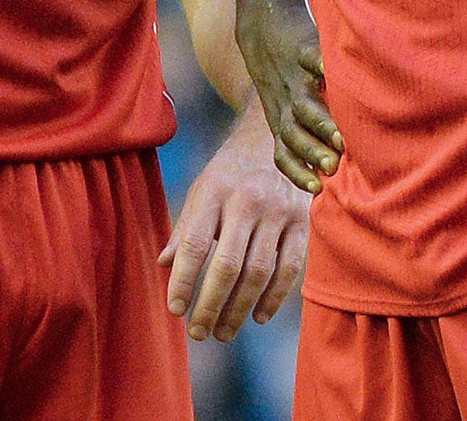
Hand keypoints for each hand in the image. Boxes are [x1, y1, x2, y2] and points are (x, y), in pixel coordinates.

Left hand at [160, 105, 311, 340]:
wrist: (277, 135)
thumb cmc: (231, 170)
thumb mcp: (202, 188)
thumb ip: (186, 227)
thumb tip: (164, 264)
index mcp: (215, 191)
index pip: (194, 243)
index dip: (183, 280)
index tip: (175, 309)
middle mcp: (247, 200)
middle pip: (226, 265)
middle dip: (210, 305)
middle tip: (198, 332)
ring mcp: (278, 211)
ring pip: (258, 271)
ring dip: (239, 309)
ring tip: (223, 332)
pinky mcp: (302, 221)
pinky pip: (289, 268)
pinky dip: (273, 297)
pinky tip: (256, 316)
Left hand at [236, 0, 342, 192]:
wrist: (263, 23)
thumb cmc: (285, 73)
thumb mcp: (287, 106)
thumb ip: (310, 134)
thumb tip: (338, 169)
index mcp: (282, 121)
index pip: (284, 153)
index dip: (298, 171)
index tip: (317, 188)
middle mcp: (286, 104)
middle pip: (294, 134)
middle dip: (313, 152)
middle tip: (332, 167)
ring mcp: (294, 78)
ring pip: (304, 105)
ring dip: (321, 123)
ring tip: (341, 137)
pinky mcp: (301, 49)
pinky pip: (310, 58)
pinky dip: (320, 65)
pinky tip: (332, 72)